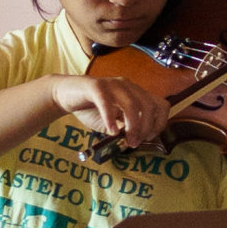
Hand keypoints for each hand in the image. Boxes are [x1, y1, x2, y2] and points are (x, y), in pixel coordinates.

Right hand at [52, 70, 176, 149]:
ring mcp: (112, 84)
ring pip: (132, 104)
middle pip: (149, 106)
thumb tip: (138, 139)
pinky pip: (107, 102)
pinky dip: (111, 119)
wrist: (65, 95)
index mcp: (136, 92)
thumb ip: (126, 129)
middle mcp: (128, 85)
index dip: (159, 123)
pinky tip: (111, 132)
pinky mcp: (95, 86)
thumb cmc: (91, 109)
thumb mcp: (114, 122)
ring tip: (126, 141)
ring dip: (132, 126)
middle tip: (134, 142)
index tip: (148, 137)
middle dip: (145, 128)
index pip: (161, 105)